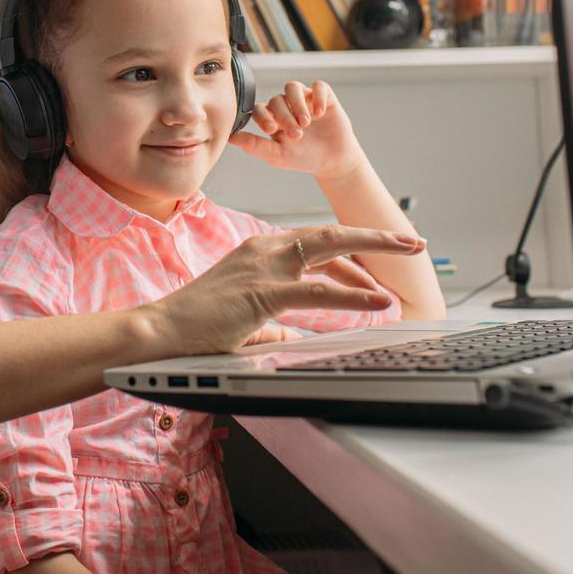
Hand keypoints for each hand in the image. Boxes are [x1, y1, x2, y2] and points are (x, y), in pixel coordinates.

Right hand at [147, 226, 425, 355]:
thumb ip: (269, 329)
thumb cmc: (194, 328)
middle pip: (330, 234)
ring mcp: (263, 267)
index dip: (350, 254)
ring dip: (376, 249)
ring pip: (330, 248)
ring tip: (410, 252)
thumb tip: (289, 339)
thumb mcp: (242, 324)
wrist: (160, 332)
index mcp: (258, 253)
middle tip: (412, 240)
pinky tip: (378, 300)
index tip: (378, 263)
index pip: (314, 245)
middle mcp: (263, 250)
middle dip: (375, 235)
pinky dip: (352, 294)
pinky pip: (317, 291)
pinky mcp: (262, 292)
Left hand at [229, 80, 366, 178]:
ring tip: (306, 122)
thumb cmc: (303, 158)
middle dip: (285, 117)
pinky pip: (318, 86)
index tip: (272, 130)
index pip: (259, 109)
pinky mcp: (324, 97)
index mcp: (272, 119)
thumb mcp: (277, 156)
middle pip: (277, 100)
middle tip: (296, 134)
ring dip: (297, 104)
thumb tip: (230, 138)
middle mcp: (286, 106)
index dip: (263, 117)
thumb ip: (254, 145)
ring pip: (293, 87)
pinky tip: (320, 113)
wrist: (333, 161)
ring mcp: (305, 100)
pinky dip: (318, 97)